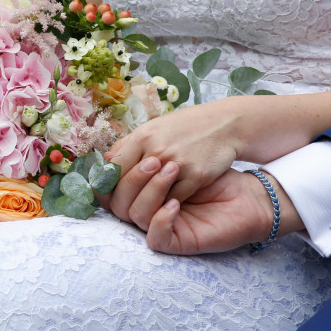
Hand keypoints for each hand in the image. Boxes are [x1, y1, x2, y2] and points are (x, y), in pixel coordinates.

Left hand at [102, 98, 246, 222]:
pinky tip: (168, 203)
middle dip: (123, 200)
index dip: (107, 184)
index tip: (110, 192)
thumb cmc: (185, 128)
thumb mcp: (153, 128)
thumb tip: (105, 163)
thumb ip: (128, 146)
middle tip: (127, 204)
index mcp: (142, 136)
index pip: (112, 168)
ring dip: (146, 203)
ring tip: (146, 204)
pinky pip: (172, 201)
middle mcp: (156, 150)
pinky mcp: (195, 177)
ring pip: (148, 198)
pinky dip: (168, 205)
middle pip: (125, 187)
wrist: (224, 125)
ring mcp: (176, 164)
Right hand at [125, 166, 302, 254]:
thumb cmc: (210, 171)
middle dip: (132, 179)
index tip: (124, 155)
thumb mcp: (173, 156)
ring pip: (134, 216)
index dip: (109, 175)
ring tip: (172, 170)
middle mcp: (145, 210)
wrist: (246, 194)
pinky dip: (161, 219)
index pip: (110, 189)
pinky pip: (155, 237)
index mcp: (140, 190)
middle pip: (116, 202)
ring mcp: (159, 226)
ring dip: (151, 191)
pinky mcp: (176, 242)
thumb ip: (143, 154)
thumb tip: (107, 153)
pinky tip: (176, 203)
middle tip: (155, 160)